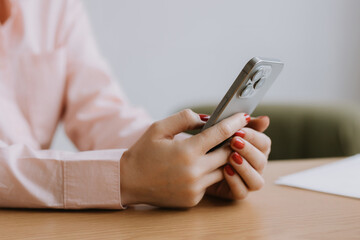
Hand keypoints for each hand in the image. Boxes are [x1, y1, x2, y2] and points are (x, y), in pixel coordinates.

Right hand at [120, 109, 249, 207]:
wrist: (129, 181)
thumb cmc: (143, 152)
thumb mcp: (159, 128)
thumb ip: (184, 119)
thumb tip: (207, 118)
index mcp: (186, 151)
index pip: (220, 134)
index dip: (234, 123)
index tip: (244, 117)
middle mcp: (194, 171)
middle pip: (228, 154)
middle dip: (232, 143)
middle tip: (232, 135)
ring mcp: (195, 188)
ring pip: (222, 170)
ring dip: (221, 160)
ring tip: (212, 151)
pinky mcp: (193, 199)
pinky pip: (209, 183)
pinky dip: (208, 174)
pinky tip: (196, 168)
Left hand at [206, 116, 270, 199]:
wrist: (186, 160)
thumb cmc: (206, 141)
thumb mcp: (221, 129)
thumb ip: (243, 124)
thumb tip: (266, 119)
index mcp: (255, 148)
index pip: (264, 143)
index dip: (254, 137)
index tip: (239, 130)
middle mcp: (253, 165)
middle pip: (262, 161)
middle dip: (248, 151)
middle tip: (234, 142)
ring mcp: (245, 180)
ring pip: (257, 180)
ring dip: (245, 168)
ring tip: (231, 157)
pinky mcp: (234, 192)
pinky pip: (242, 192)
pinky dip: (236, 181)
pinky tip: (225, 170)